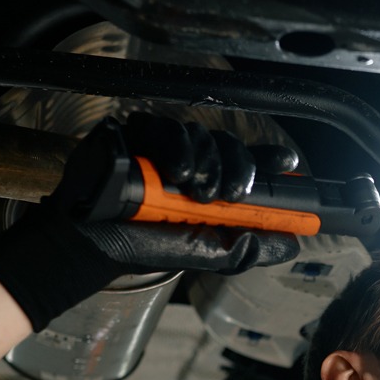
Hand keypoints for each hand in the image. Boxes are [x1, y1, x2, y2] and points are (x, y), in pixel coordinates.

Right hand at [0, 117, 300, 331]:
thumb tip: (291, 245)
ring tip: (199, 190)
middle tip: (236, 193)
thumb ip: (244, 249)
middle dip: (239, 167)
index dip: (270, 160)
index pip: (246, 163)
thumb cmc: (140, 247)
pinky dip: (175, 147)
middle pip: (227, 145)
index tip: (290, 166)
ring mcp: (159, 147)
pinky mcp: (132, 134)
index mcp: (209, 187)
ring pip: (197, 133)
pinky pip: (160, 126)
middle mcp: (188, 162)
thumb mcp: (202, 253)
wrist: (88, 245)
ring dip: (207, 160)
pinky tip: (177, 172)